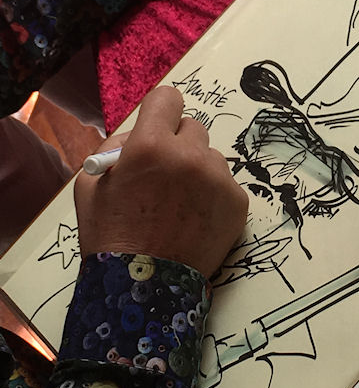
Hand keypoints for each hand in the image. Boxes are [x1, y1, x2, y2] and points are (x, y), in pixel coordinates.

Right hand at [74, 86, 247, 278]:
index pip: (168, 98)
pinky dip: (212, 196)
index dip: (160, 111)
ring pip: (211, 157)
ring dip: (197, 171)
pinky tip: (194, 218)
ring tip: (179, 204)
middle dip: (178, 145)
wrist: (143, 289)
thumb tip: (137, 134)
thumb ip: (114, 149)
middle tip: (165, 174)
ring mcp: (218, 180)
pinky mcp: (237, 202)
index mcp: (149, 145)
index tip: (158, 125)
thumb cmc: (112, 236)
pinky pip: (225, 184)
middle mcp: (189, 156)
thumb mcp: (91, 185)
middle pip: (193, 128)